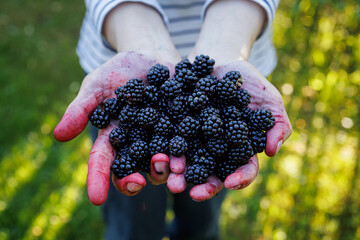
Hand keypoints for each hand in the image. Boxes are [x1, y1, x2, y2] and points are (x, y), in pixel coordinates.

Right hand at [53, 51, 177, 204]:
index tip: (97, 198)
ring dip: (165, 170)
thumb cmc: (119, 72)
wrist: (151, 57)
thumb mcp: (97, 86)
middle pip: (134, 171)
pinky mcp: (185, 130)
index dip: (98, 180)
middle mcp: (138, 145)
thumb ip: (81, 109)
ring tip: (169, 168)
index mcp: (114, 139)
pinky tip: (190, 157)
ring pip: (163, 164)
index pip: (103, 163)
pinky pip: (188, 145)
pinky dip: (189, 153)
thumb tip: (58, 136)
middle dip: (134, 180)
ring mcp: (162, 139)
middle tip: (137, 182)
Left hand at [167, 60, 291, 200]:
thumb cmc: (249, 81)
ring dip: (178, 172)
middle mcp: (215, 149)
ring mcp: (194, 139)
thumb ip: (277, 125)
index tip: (230, 183)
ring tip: (169, 177)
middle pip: (211, 173)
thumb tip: (271, 152)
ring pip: (187, 162)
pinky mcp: (176, 126)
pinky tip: (157, 153)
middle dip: (201, 184)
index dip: (239, 178)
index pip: (243, 169)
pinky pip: (168, 139)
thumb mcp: (269, 101)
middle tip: (192, 193)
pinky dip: (163, 147)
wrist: (221, 61)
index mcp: (239, 149)